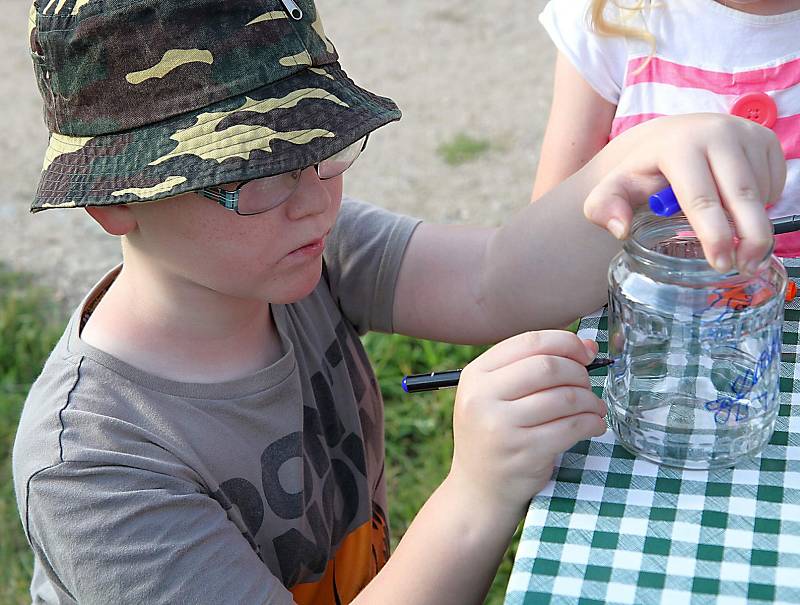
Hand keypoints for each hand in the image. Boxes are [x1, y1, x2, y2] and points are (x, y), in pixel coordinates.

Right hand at [447, 330, 606, 517]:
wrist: (478, 491)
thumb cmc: (494, 435)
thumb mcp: (494, 395)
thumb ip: (531, 367)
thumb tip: (587, 345)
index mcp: (476, 375)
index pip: (529, 342)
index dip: (566, 343)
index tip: (586, 353)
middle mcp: (483, 397)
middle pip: (548, 367)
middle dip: (579, 373)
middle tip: (587, 385)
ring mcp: (502, 426)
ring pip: (564, 397)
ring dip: (590, 400)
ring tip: (594, 408)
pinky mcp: (524, 452)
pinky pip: (572, 427)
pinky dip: (591, 423)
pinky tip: (593, 426)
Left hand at [583, 113, 785, 274]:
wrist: (670, 137)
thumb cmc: (642, 172)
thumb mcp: (614, 188)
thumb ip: (603, 208)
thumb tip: (619, 229)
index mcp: (678, 146)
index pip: (701, 197)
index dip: (714, 234)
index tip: (721, 263)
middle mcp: (716, 133)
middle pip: (741, 195)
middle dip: (749, 237)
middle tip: (746, 268)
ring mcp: (744, 132)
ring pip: (760, 191)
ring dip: (756, 224)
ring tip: (742, 248)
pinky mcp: (766, 138)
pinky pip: (774, 182)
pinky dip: (764, 205)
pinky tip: (741, 211)